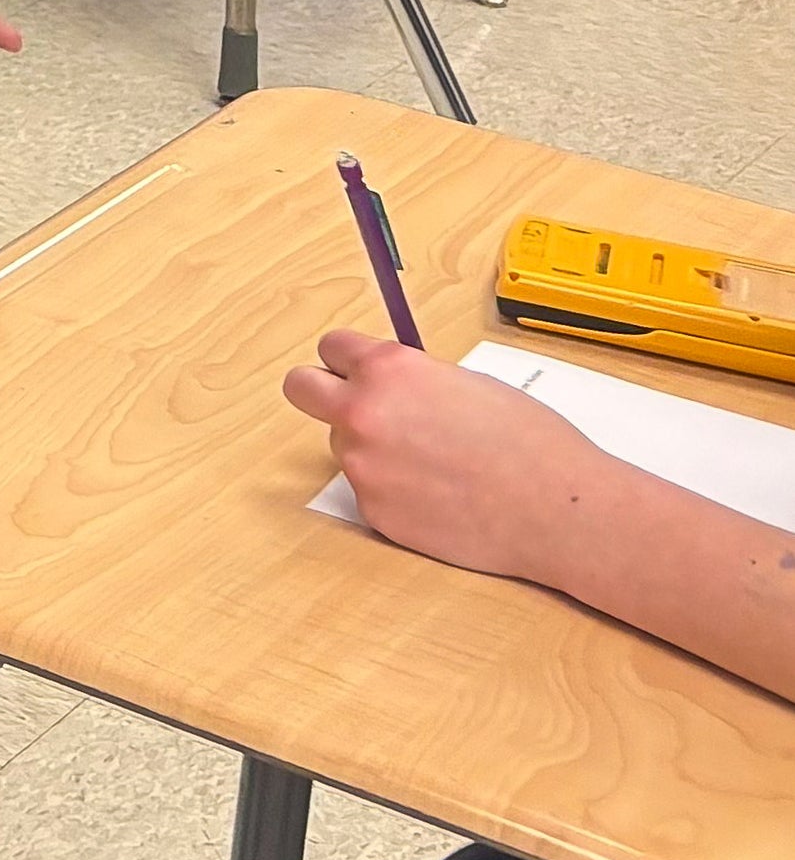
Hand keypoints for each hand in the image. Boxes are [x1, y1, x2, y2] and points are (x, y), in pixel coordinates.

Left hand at [286, 328, 620, 585]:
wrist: (559, 510)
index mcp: (387, 370)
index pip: (330, 347)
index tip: (357, 369)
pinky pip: (369, 490)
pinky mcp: (373, 511)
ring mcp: (362, 465)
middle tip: (356, 406)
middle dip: (323, 392)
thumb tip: (391, 383)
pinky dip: (394, 492)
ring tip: (433, 465)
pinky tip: (440, 498)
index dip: (349, 359)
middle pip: (300, 388)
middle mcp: (362, 413)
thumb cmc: (531, 444)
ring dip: (371, 449)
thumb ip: (414, 379)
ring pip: (342, 444)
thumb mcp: (468, 383)